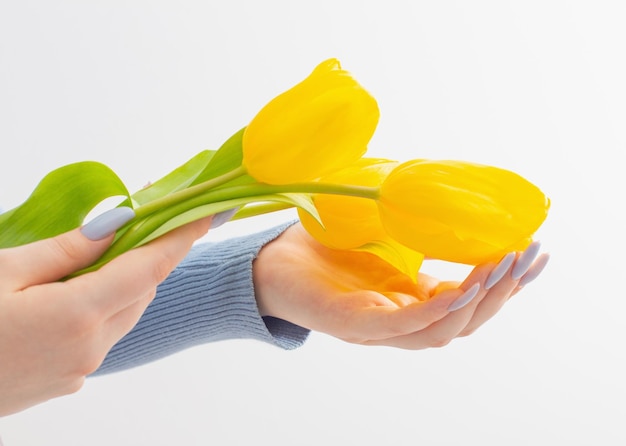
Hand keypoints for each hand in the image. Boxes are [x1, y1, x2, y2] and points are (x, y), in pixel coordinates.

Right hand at [0, 208, 211, 415]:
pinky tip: (69, 297)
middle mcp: (91, 348)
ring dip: (123, 284)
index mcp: (77, 315)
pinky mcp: (67, 383)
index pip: (150, 267)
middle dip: (145, 256)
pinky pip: (102, 336)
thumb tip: (116, 225)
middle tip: (136, 226)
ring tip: (94, 259)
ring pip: (124, 314)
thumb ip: (67, 250)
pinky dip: (101, 310)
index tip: (210, 213)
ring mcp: (80, 371)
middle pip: (141, 291)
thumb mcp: (3, 272)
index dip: (182, 237)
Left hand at [254, 223, 548, 348]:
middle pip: (467, 319)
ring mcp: (379, 328)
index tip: (537, 251)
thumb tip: (441, 187)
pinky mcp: (354, 326)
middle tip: (531, 255)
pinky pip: (405, 327)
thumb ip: (410, 223)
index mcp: (409, 299)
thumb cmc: (319, 246)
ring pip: (444, 329)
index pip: (469, 299)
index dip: (505, 281)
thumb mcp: (377, 231)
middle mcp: (401, 319)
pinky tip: (463, 289)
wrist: (266, 263)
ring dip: (480, 301)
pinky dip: (438, 312)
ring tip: (505, 266)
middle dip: (504, 290)